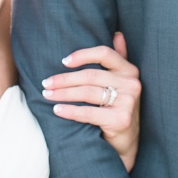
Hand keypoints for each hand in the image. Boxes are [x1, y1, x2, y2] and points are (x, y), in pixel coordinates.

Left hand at [42, 32, 140, 171]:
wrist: (127, 143)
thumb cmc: (117, 109)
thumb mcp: (121, 83)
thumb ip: (118, 59)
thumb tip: (117, 34)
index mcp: (130, 71)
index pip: (104, 53)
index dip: (82, 55)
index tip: (63, 61)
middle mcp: (132, 84)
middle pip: (90, 75)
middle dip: (64, 79)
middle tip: (46, 82)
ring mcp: (128, 102)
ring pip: (87, 92)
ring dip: (63, 93)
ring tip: (47, 95)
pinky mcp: (121, 120)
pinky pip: (89, 112)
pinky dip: (70, 110)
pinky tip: (57, 110)